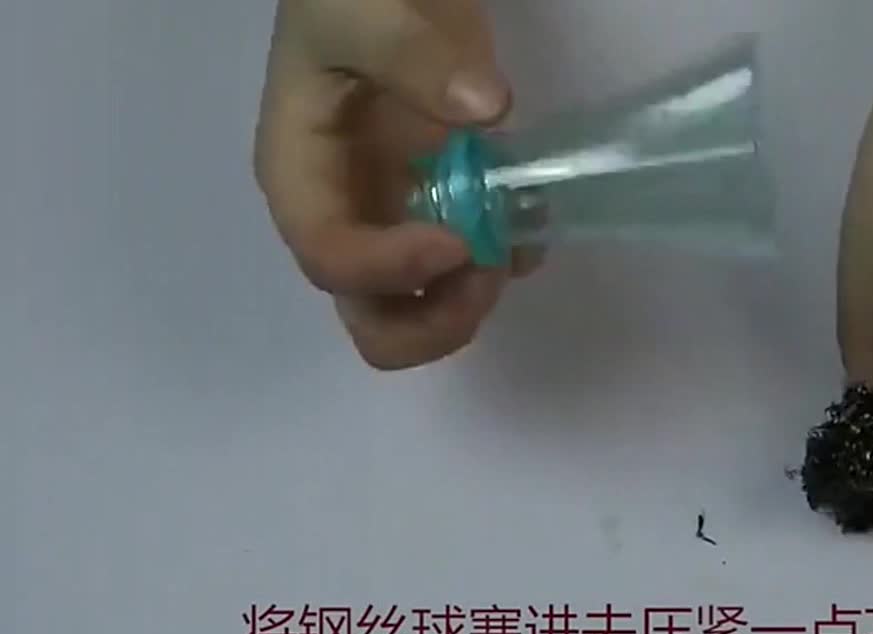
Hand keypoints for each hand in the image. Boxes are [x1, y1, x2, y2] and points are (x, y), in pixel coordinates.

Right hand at [253, 0, 541, 370]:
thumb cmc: (349, 1)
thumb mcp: (359, 11)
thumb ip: (410, 54)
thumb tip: (485, 108)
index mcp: (302, 179)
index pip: (331, 261)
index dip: (394, 269)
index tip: (461, 240)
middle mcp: (344, 220)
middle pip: (376, 324)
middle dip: (439, 317)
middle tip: (489, 265)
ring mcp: (394, 225)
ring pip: (427, 312)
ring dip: (477, 295)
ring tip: (516, 233)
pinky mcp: (441, 214)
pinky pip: (473, 269)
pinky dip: (508, 260)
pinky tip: (531, 215)